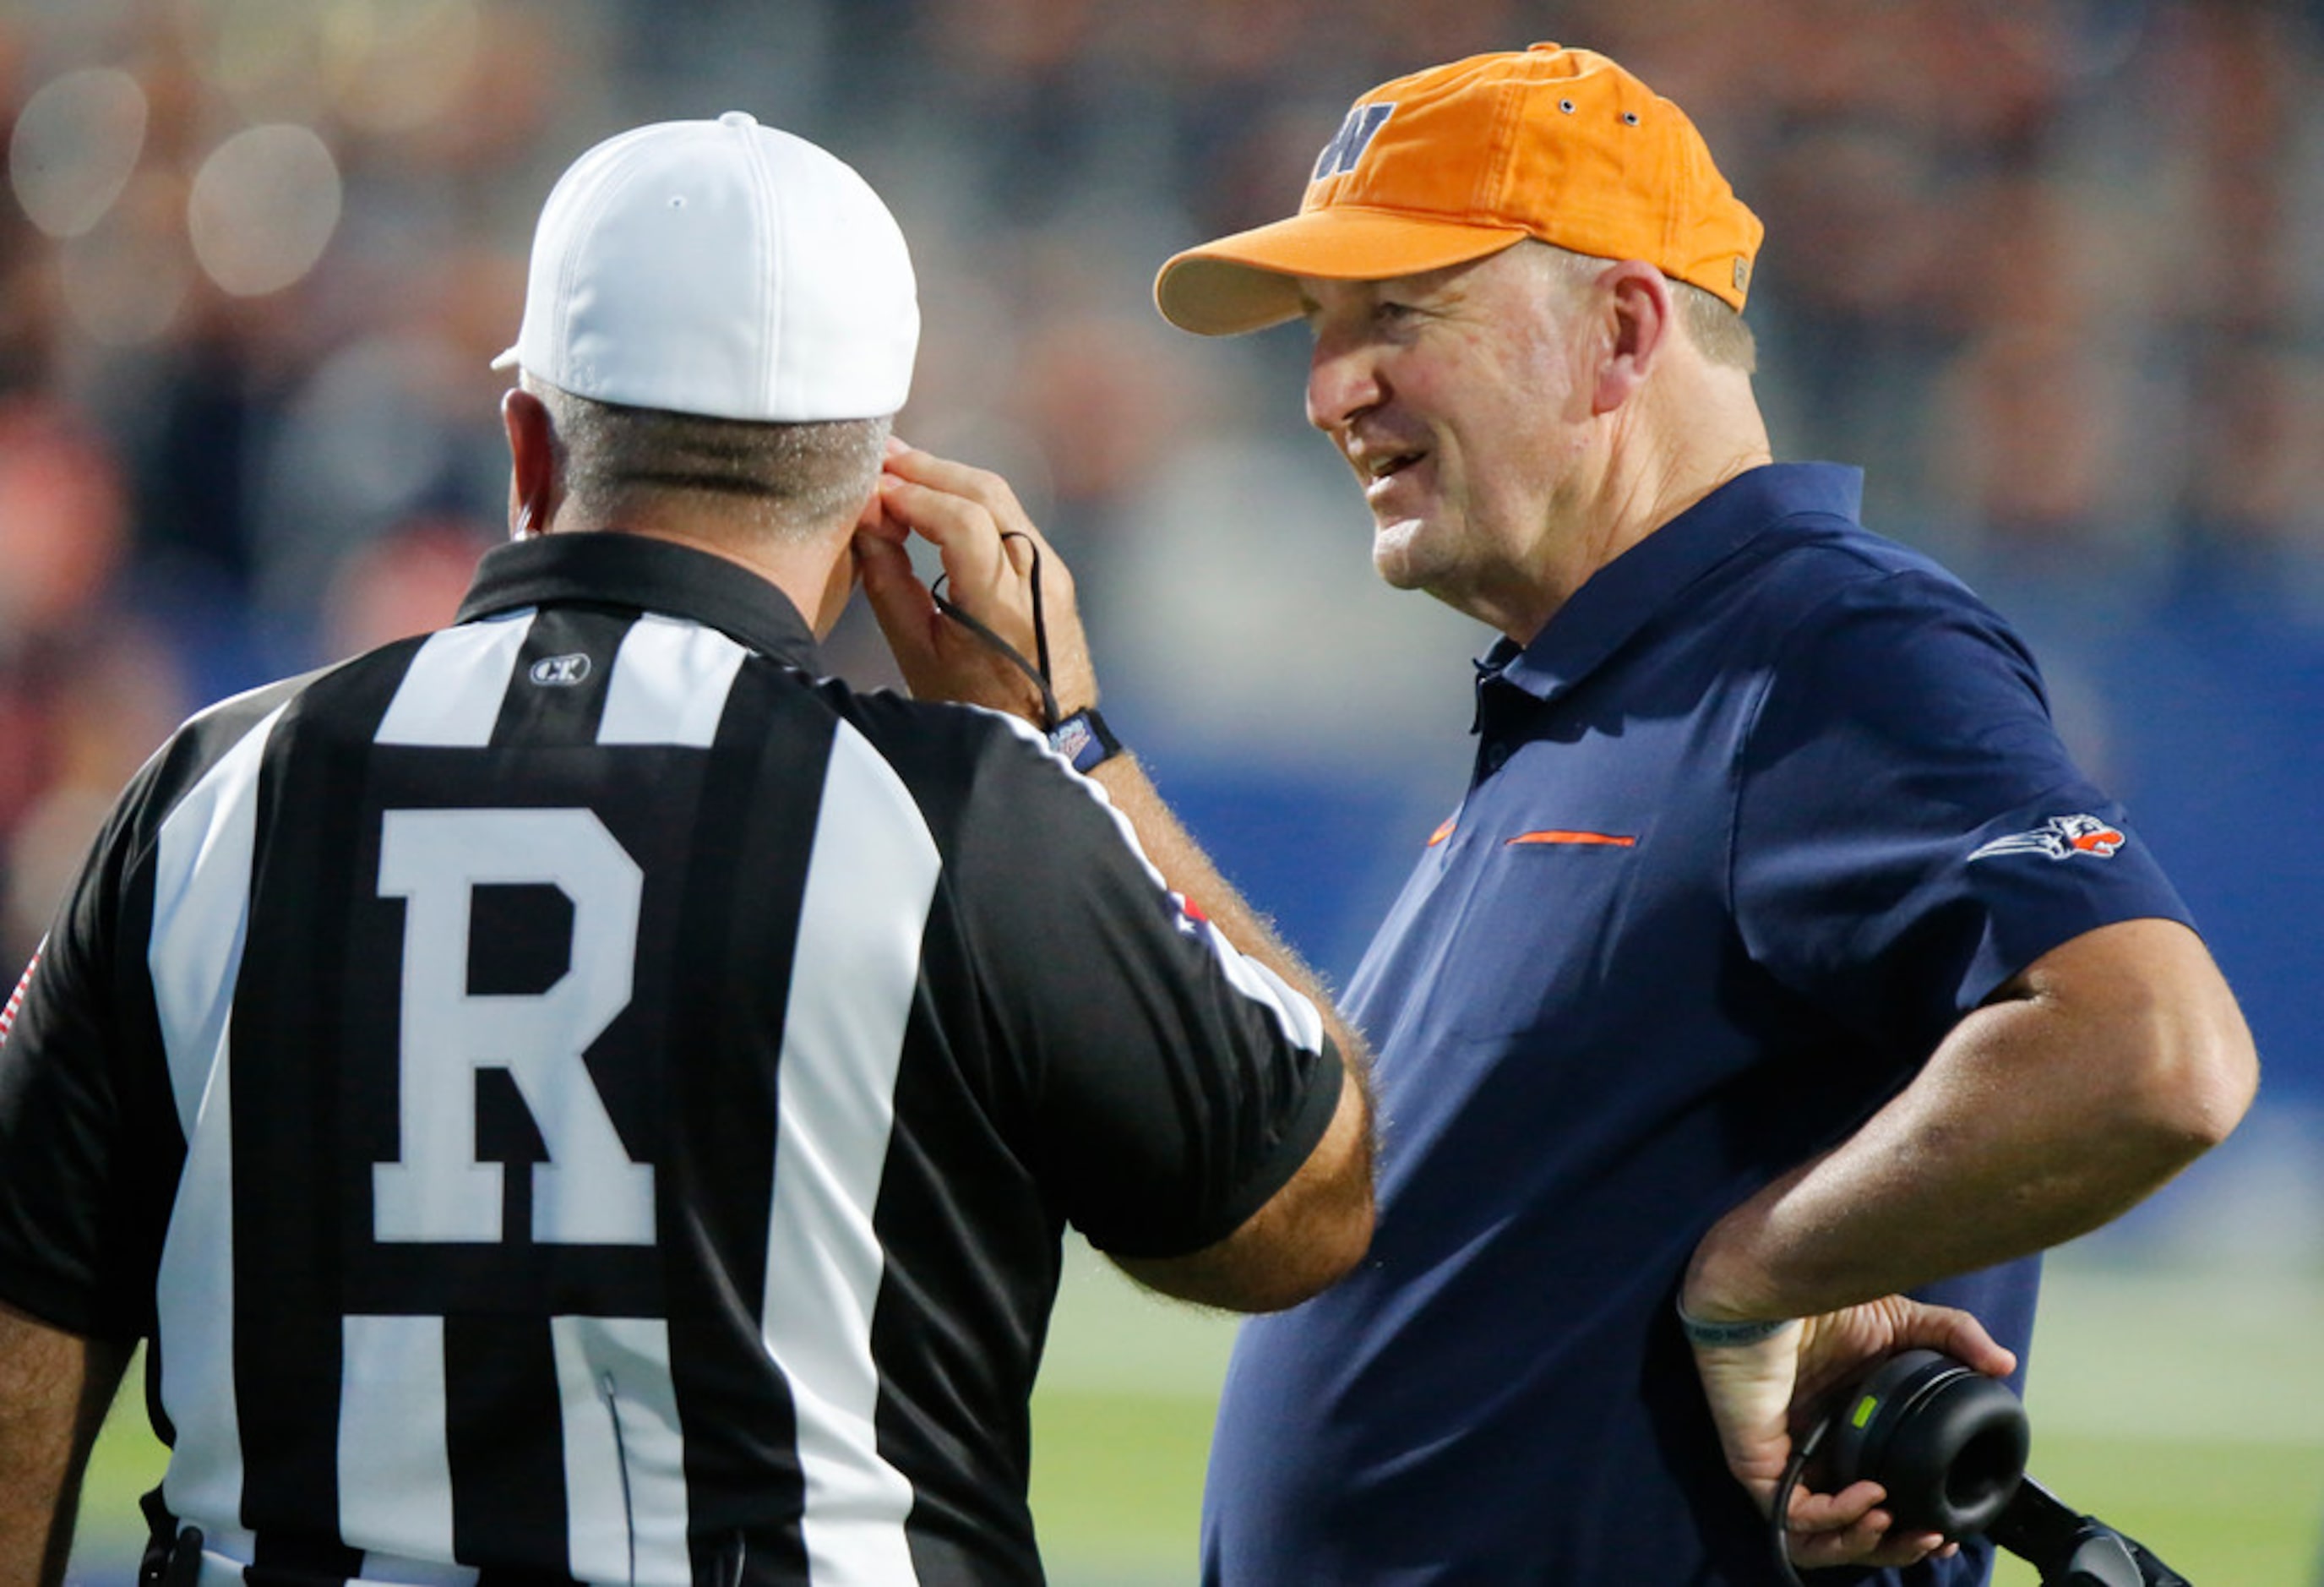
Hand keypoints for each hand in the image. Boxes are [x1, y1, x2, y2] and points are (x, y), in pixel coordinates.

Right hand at [853, 439, 1097, 724]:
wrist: (1053, 733)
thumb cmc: (979, 707)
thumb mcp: (918, 656)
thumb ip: (888, 586)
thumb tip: (865, 524)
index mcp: (1003, 605)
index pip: (964, 521)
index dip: (915, 496)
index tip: (874, 491)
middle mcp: (1037, 576)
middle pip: (985, 492)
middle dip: (928, 469)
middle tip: (881, 458)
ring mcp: (1051, 568)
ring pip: (999, 496)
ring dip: (947, 475)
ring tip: (899, 468)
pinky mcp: (1051, 568)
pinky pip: (1007, 514)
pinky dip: (967, 496)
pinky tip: (933, 496)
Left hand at [1684, 1295, 2015, 1572]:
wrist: (1773, 1285)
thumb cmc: (1823, 1302)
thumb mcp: (1903, 1324)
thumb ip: (1955, 1340)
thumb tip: (2004, 1365)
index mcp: (1846, 1435)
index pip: (1876, 1499)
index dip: (1909, 1524)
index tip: (1946, 1531)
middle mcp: (1815, 1455)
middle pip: (1849, 1530)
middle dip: (1894, 1548)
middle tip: (1932, 1539)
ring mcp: (1784, 1461)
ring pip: (1818, 1537)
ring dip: (1864, 1546)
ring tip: (1899, 1528)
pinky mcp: (1756, 1461)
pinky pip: (1793, 1514)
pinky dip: (1835, 1518)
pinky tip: (1871, 1499)